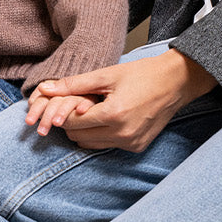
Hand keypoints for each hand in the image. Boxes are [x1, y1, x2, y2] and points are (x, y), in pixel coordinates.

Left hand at [27, 50, 217, 151]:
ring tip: (92, 111)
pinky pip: (106, 145)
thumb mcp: (106, 75)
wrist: (178, 81)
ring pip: (89, 144)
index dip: (62, 112)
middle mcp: (122, 134)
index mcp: (113, 114)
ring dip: (85, 130)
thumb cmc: (143, 73)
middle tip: (77, 105)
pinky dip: (100, 135)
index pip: (71, 122)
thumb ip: (73, 84)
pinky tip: (106, 120)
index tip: (64, 102)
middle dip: (71, 121)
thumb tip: (44, 89)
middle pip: (77, 136)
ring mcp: (131, 143)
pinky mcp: (137, 147)